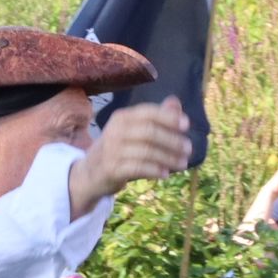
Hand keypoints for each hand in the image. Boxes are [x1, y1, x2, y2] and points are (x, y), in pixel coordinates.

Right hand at [76, 99, 191, 202]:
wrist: (89, 174)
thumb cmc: (117, 150)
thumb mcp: (133, 131)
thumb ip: (154, 118)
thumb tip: (175, 102)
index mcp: (122, 118)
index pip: (148, 113)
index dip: (168, 118)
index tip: (186, 125)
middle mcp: (115, 131)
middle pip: (149, 132)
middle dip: (172, 140)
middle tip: (188, 149)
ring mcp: (112, 150)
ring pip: (146, 151)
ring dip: (168, 158)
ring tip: (182, 164)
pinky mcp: (111, 169)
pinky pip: (138, 168)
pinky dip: (155, 170)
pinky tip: (165, 174)